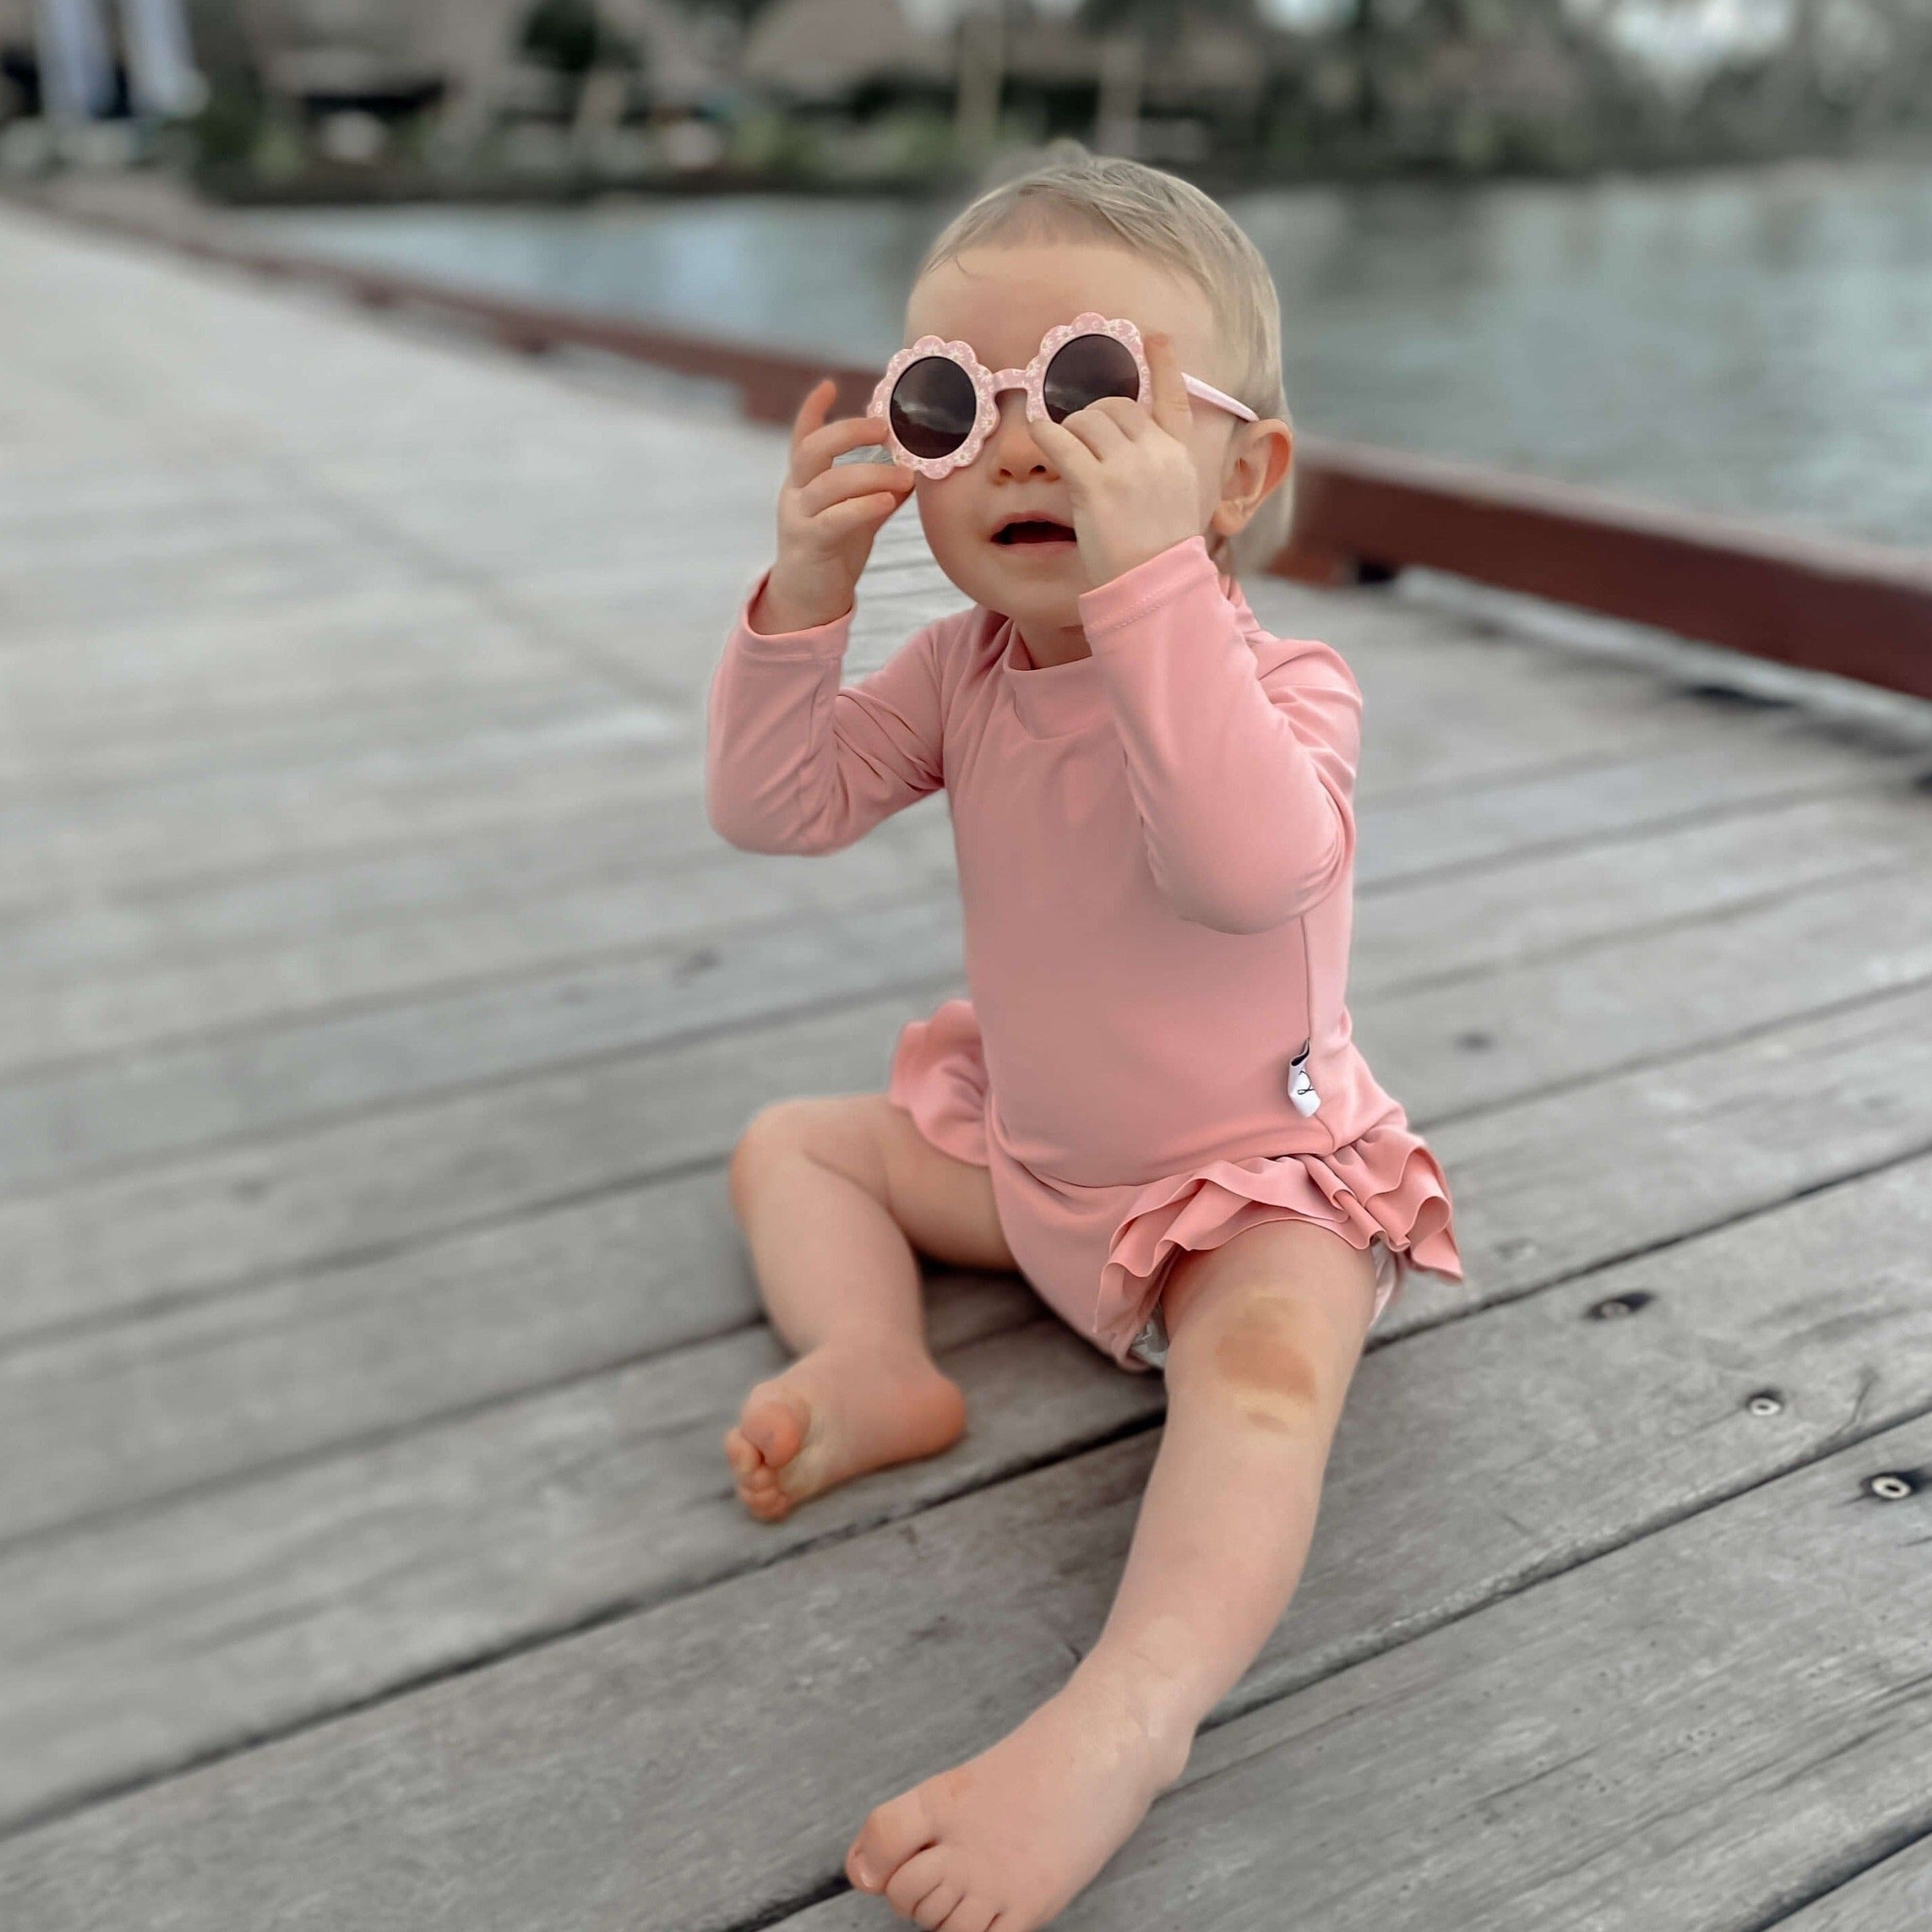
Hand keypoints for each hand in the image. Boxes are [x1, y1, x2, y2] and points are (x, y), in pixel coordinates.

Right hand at [749, 378, 915, 634]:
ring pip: (830, 483)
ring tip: (905, 477)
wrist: (808, 599)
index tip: (830, 385)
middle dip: (849, 432)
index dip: (812, 410)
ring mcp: (798, 518)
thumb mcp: (857, 514)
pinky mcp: (809, 544)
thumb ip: (878, 490)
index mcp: (804, 480)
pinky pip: (836, 518)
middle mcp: (795, 493)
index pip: (802, 437)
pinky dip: (864, 505)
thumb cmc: (834, 550)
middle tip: (885, 430)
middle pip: (812, 448)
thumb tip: (913, 468)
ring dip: (872, 474)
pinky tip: (888, 500)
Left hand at [1028, 331, 1205, 588]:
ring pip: (1087, 420)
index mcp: (1180, 457)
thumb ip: (1161, 469)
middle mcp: (1156, 454)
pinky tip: (1037, 433)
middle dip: (1093, 416)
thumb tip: (1132, 449)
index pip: (1175, 400)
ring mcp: (1127, 468)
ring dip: (1069, 429)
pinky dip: (1045, 434)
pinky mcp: (1095, 486)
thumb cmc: (1159, 554)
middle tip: (1080, 438)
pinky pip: (1062, 443)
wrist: (1155, 586)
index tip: (1156, 338)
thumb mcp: (1178, 502)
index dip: (1165, 366)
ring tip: (1065, 452)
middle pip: (1117, 407)